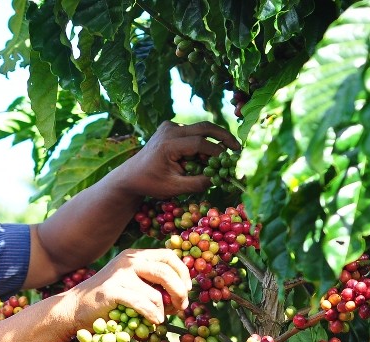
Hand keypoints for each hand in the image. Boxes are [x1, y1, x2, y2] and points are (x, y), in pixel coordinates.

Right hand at [68, 248, 191, 327]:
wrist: (73, 309)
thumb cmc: (106, 301)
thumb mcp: (129, 282)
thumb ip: (150, 281)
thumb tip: (181, 292)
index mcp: (134, 256)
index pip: (169, 256)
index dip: (183, 273)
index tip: (187, 290)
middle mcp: (128, 261)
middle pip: (167, 272)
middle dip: (180, 292)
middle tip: (182, 307)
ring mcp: (119, 275)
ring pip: (156, 293)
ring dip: (164, 309)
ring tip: (162, 318)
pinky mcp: (112, 292)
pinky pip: (143, 305)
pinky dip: (153, 315)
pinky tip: (154, 321)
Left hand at [107, 120, 240, 198]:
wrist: (130, 175)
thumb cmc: (151, 184)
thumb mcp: (174, 188)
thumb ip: (197, 183)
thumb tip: (220, 178)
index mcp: (168, 144)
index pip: (200, 144)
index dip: (218, 152)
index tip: (232, 161)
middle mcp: (169, 129)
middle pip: (204, 127)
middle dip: (224, 136)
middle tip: (239, 147)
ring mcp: (169, 125)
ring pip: (200, 128)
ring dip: (214, 139)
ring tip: (228, 152)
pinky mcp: (170, 127)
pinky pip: (192, 131)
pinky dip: (203, 140)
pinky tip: (209, 155)